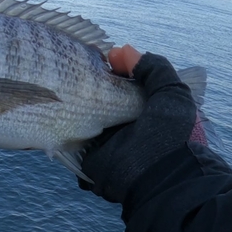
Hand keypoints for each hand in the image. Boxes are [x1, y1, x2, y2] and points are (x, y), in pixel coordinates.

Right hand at [79, 45, 196, 203]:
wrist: (154, 181)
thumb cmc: (167, 136)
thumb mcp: (172, 94)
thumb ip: (154, 69)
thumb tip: (123, 50)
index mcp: (139, 108)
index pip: (120, 83)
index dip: (112, 69)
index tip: (104, 57)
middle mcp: (120, 122)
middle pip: (98, 97)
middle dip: (89, 86)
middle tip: (79, 72)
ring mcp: (102, 140)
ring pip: (81, 116)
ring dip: (73, 105)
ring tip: (64, 88)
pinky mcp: (87, 156)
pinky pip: (70, 139)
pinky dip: (64, 129)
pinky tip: (59, 113)